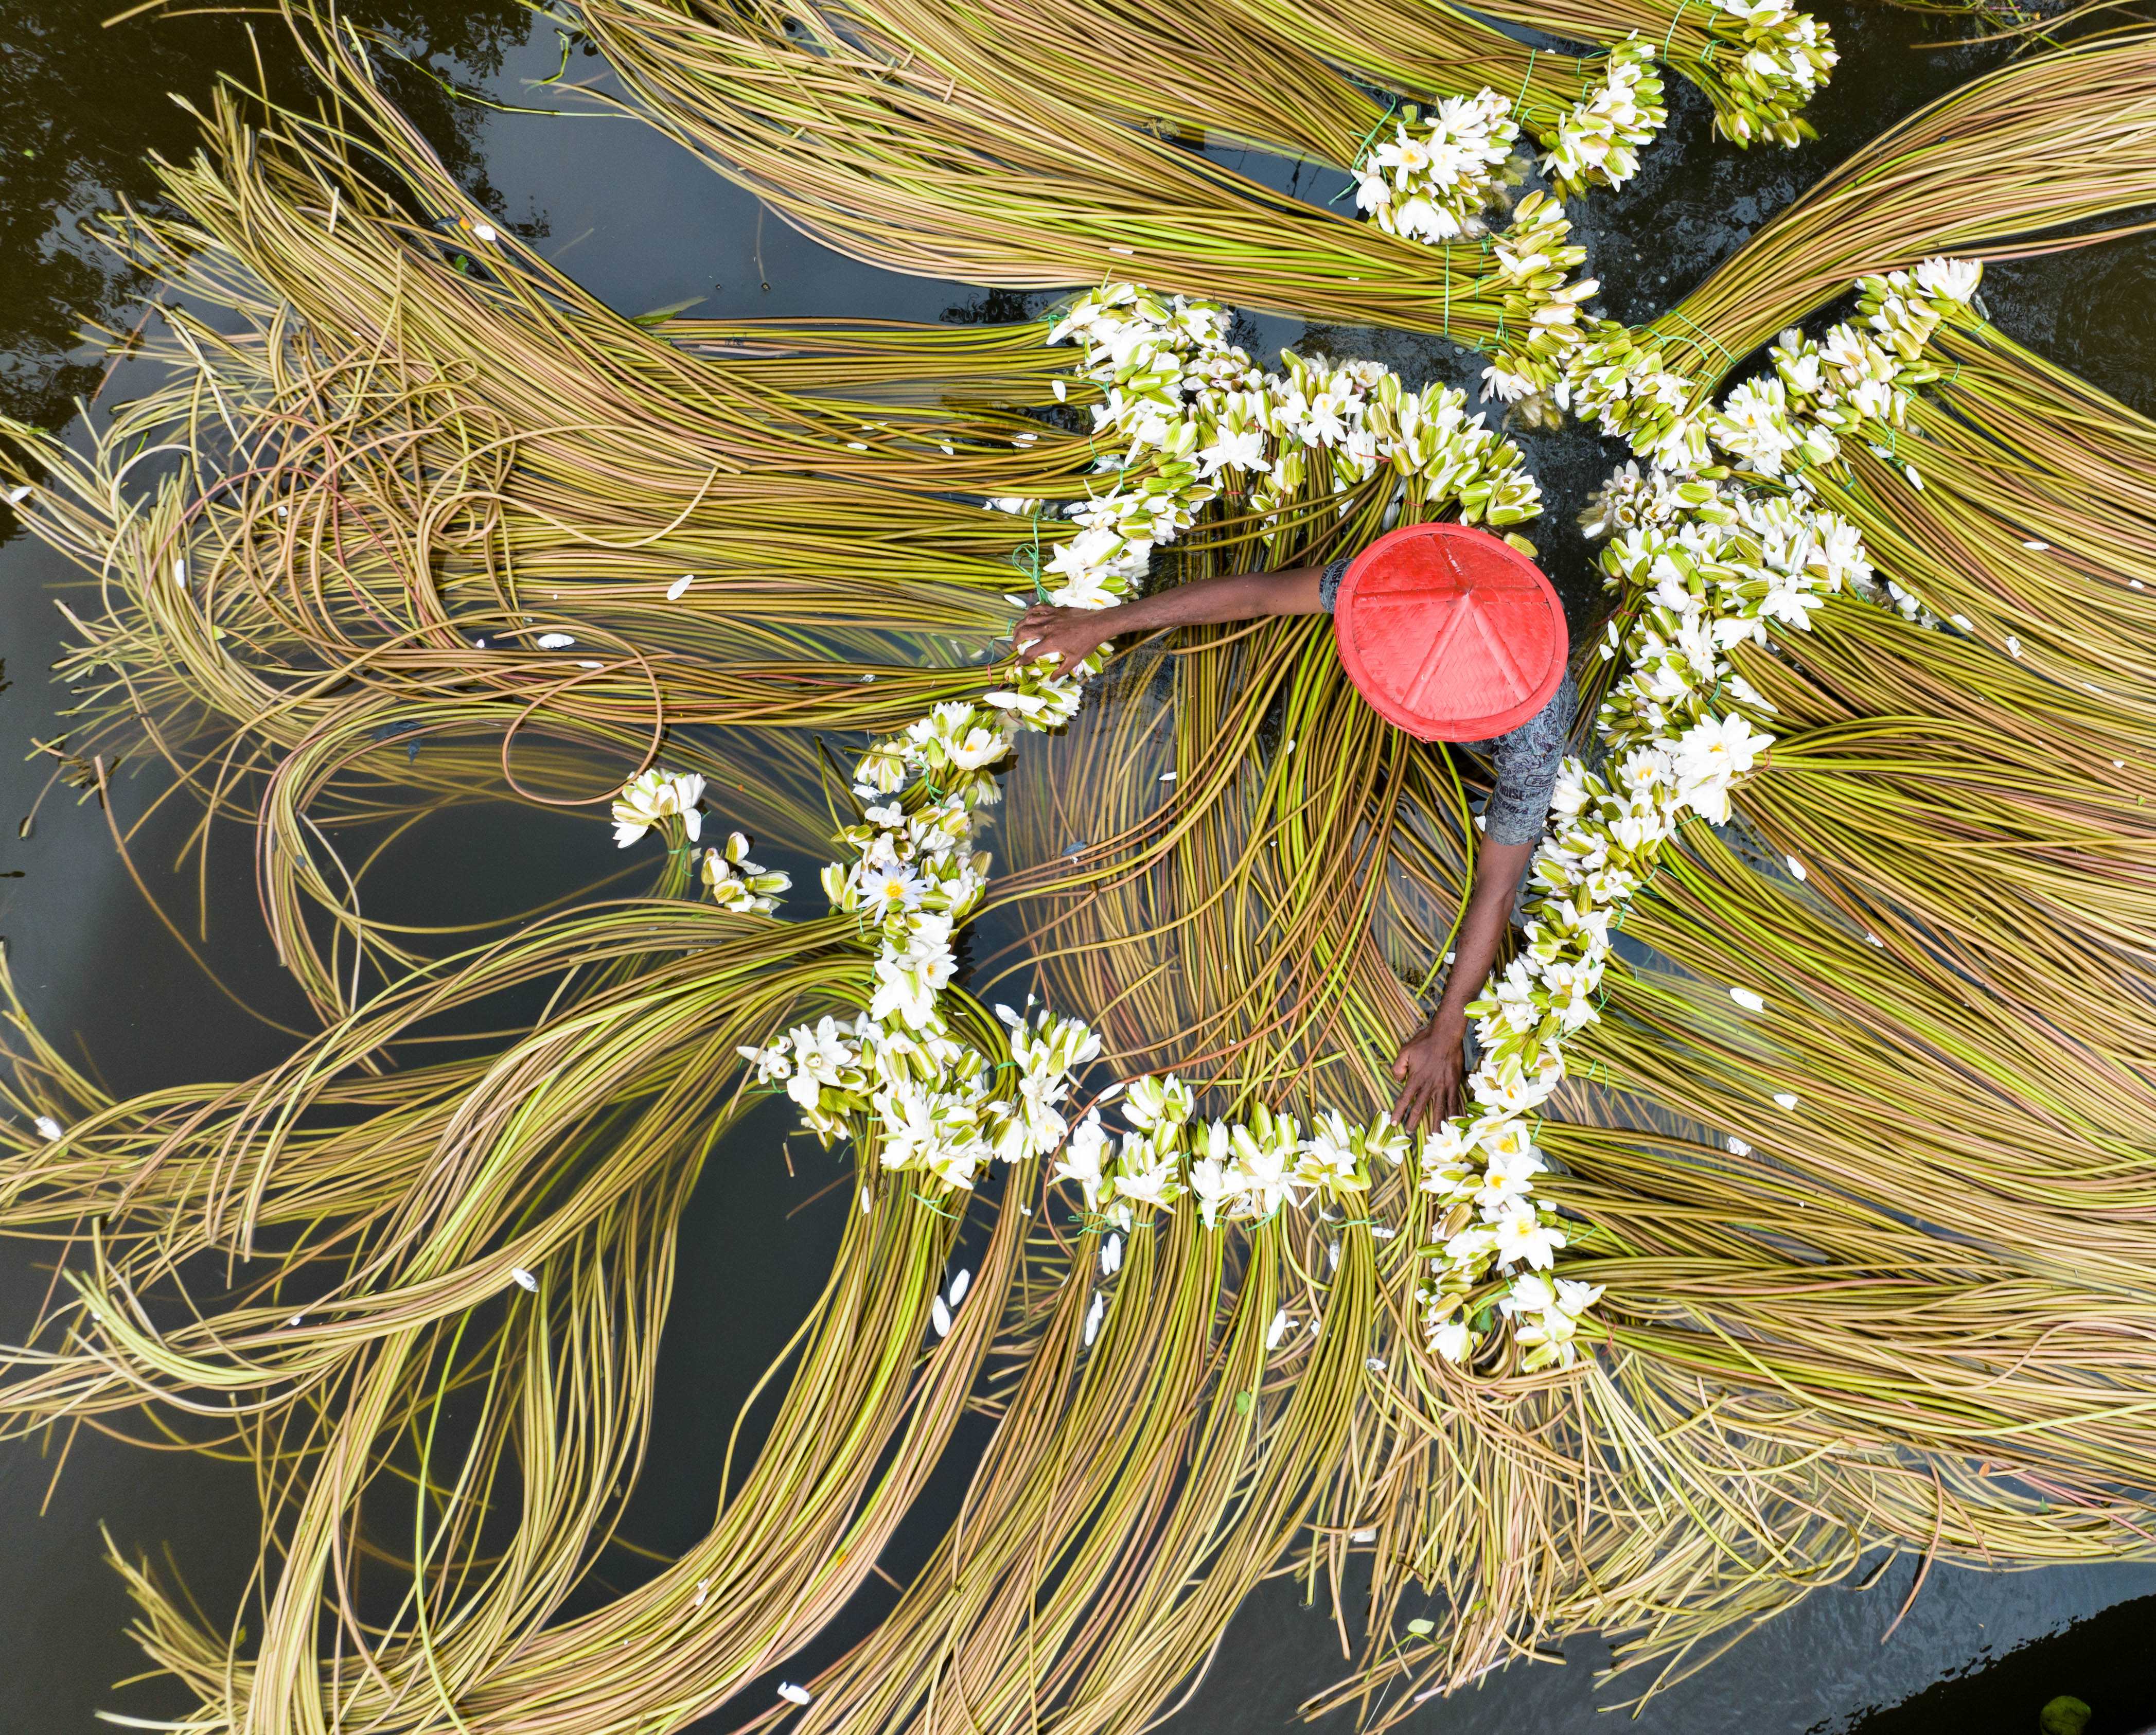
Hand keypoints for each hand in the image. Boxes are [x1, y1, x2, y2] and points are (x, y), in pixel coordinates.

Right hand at [1012, 602, 1108, 669]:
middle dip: (1015, 640)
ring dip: (1019, 626)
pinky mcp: (1055, 610)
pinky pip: (1038, 608)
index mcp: (1051, 643)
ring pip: (1028, 619)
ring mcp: (1050, 617)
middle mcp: (1047, 629)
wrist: (1097, 625)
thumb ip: (1061, 670)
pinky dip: (1030, 611)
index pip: (1030, 652)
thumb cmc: (1087, 643)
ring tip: (1016, 632)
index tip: (1018, 664)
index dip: (1022, 660)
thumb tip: (1051, 679)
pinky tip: (1028, 616)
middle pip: (1023, 633)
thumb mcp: (1075, 660)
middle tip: (1014, 646)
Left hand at [1390, 1013, 1465, 1133]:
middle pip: (1421, 1109)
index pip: (1404, 1100)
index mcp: (1416, 1079)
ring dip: (1436, 1124)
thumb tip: (1396, 1080)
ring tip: (1434, 1136)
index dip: (1399, 1112)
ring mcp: (1443, 1086)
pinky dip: (1455, 1113)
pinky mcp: (1454, 1083)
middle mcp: (1429, 1086)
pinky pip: (1455, 1101)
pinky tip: (1457, 1122)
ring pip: (1439, 1109)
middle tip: (1410, 1132)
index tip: (1394, 1123)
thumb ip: (1398, 1067)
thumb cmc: (1424, 1042)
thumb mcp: (1404, 1051)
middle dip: (1414, 1122)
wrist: (1446, 1035)